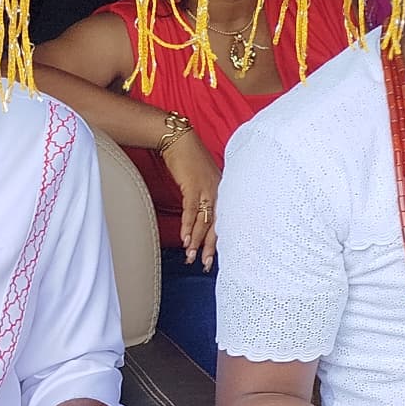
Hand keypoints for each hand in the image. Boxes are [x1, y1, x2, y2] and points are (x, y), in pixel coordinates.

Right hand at [161, 129, 220, 270]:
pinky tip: (185, 239)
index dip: (218, 240)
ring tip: (190, 257)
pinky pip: (191, 210)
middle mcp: (218, 192)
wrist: (180, 140)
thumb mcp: (203, 178)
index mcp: (222, 191)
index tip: (214, 256)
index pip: (223, 221)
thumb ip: (206, 194)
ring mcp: (207, 189)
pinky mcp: (193, 186)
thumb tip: (202, 211)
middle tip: (206, 265)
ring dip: (196, 241)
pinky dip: (188, 226)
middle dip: (210, 247)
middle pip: (216, 225)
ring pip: (203, 221)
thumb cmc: (190, 158)